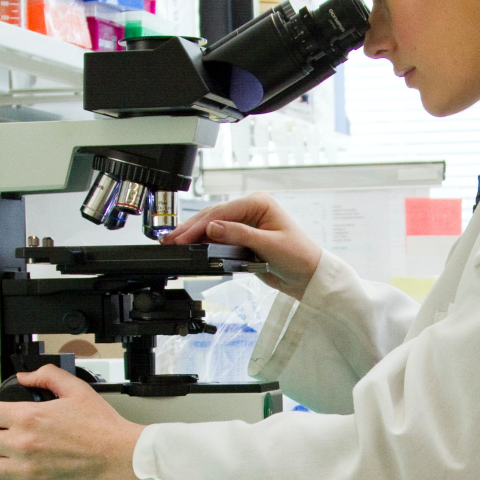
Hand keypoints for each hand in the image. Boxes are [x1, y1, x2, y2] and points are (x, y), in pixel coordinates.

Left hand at [0, 365, 144, 479]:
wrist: (114, 454)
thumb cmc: (99, 425)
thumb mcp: (76, 388)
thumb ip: (48, 376)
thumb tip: (26, 376)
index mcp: (30, 417)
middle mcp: (23, 444)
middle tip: (1, 429)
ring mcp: (25, 469)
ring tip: (6, 449)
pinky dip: (3, 476)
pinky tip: (16, 466)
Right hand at [163, 192, 321, 300]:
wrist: (309, 276)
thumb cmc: (299, 256)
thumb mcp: (269, 245)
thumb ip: (239, 235)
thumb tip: (212, 228)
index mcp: (258, 203)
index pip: (222, 212)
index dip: (200, 225)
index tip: (184, 237)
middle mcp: (250, 209)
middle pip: (214, 216)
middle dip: (191, 228)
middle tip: (171, 239)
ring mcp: (245, 222)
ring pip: (213, 225)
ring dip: (194, 234)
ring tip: (174, 242)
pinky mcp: (243, 237)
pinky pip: (219, 236)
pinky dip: (204, 242)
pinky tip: (190, 246)